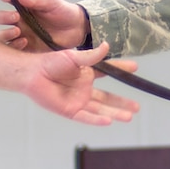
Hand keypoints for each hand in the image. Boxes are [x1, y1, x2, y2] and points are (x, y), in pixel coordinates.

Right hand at [0, 0, 87, 53]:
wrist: (78, 29)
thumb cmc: (65, 13)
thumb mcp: (52, 3)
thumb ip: (35, 1)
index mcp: (24, 8)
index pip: (8, 0)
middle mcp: (20, 22)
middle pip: (0, 19)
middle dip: (4, 17)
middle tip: (16, 17)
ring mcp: (23, 35)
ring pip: (4, 34)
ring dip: (6, 32)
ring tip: (18, 32)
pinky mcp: (28, 48)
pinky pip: (15, 48)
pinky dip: (15, 45)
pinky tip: (24, 42)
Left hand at [23, 43, 140, 124]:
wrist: (32, 73)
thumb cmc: (49, 63)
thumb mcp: (73, 57)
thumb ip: (91, 55)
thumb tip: (107, 46)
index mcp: (87, 74)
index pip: (109, 73)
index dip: (121, 70)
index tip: (135, 68)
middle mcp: (84, 89)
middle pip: (108, 99)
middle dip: (122, 103)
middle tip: (137, 107)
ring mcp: (78, 101)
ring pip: (100, 110)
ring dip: (115, 113)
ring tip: (130, 116)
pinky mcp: (69, 110)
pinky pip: (85, 116)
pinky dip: (97, 120)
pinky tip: (109, 121)